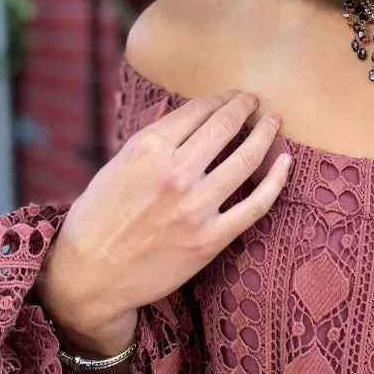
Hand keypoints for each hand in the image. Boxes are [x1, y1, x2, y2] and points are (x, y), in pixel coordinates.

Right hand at [37, 90, 290, 334]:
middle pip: (226, 127)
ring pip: (247, 159)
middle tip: (255, 102)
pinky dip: (276, 179)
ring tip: (273, 122)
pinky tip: (285, 162)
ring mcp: (196, 207)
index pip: (200, 110)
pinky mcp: (210, 239)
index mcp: (148, 148)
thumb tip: (197, 119)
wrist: (88, 277)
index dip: (222, 98)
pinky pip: (256, 204)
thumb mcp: (119, 164)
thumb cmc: (99, 217)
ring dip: (265, 134)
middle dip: (245, 107)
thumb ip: (157, 141)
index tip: (233, 96)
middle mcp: (175, 173)